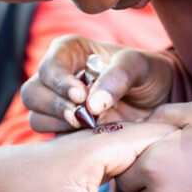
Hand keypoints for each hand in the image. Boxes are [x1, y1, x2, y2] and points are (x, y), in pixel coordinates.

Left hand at [0, 121, 176, 191]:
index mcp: (109, 143)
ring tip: (189, 186)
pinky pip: (135, 157)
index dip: (184, 152)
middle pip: (158, 141)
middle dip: (180, 158)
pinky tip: (157, 190)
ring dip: (166, 165)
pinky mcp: (101, 155)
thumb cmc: (29, 191)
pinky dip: (149, 170)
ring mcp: (106, 144)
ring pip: (147, 150)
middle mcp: (111, 138)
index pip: (160, 137)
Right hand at [21, 35, 174, 131]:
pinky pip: (52, 137)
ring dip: (59, 124)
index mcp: (70, 52)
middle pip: (32, 93)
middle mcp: (58, 77)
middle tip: (82, 116)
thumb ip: (118, 78)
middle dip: (54, 106)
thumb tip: (93, 104)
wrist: (159, 99)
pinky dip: (66, 139)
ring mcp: (59, 104)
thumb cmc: (147, 72)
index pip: (49, 65)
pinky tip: (90, 136)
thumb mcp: (139, 66)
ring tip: (89, 125)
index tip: (80, 96)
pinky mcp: (65, 128)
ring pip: (36, 117)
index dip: (59, 81)